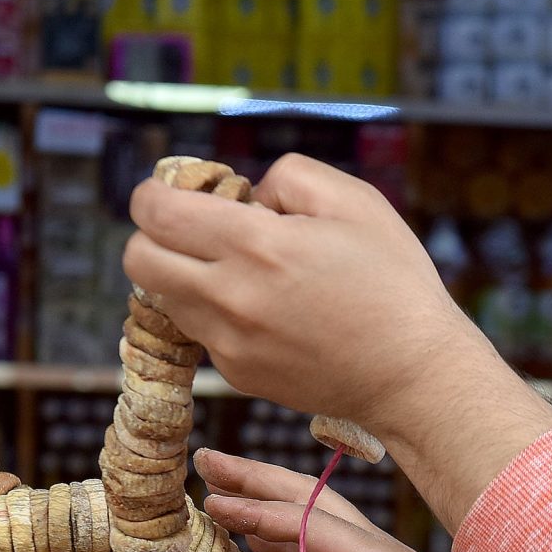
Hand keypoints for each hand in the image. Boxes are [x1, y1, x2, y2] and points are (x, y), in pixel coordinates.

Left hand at [126, 156, 551, 528]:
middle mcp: (229, 297)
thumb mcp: (353, 199)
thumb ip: (286, 177)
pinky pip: (201, 332)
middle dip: (155, 233)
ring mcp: (229, 343)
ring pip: (164, 297)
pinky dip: (216, 312)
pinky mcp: (239, 374)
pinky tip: (263, 308)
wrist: (413, 373)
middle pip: (138, 257)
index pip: (155, 212)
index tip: (174, 192)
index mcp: (254, 245)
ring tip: (238, 269)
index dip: (154, 193)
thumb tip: (246, 195)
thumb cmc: (392, 281)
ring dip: (184, 274)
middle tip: (197, 228)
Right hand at [196, 446, 526, 551]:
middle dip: (256, 481)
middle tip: (206, 462)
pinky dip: (282, 540)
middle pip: (308, 504)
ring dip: (264, 505)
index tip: (214, 500)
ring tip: (219, 492)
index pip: (311, 525)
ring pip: (309, 523)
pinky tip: (259, 543)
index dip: (261, 512)